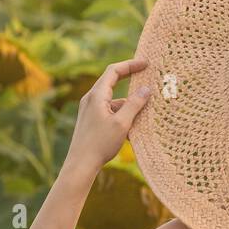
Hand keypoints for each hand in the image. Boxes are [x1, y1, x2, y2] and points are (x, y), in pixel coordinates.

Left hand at [63, 58, 149, 176]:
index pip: (114, 71)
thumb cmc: (100, 144)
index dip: (131, 65)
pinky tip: (132, 132)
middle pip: (112, 82)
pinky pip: (110, 112)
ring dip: (129, 105)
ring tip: (145, 115)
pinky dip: (122, 116)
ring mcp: (90, 110)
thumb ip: (135, 104)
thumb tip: (146, 89)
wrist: (80, 164)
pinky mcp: (91, 121)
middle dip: (131, 81)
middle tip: (148, 78)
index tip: (146, 64)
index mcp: (97, 95)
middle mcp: (91, 99)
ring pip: (113, 101)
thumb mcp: (122, 123)